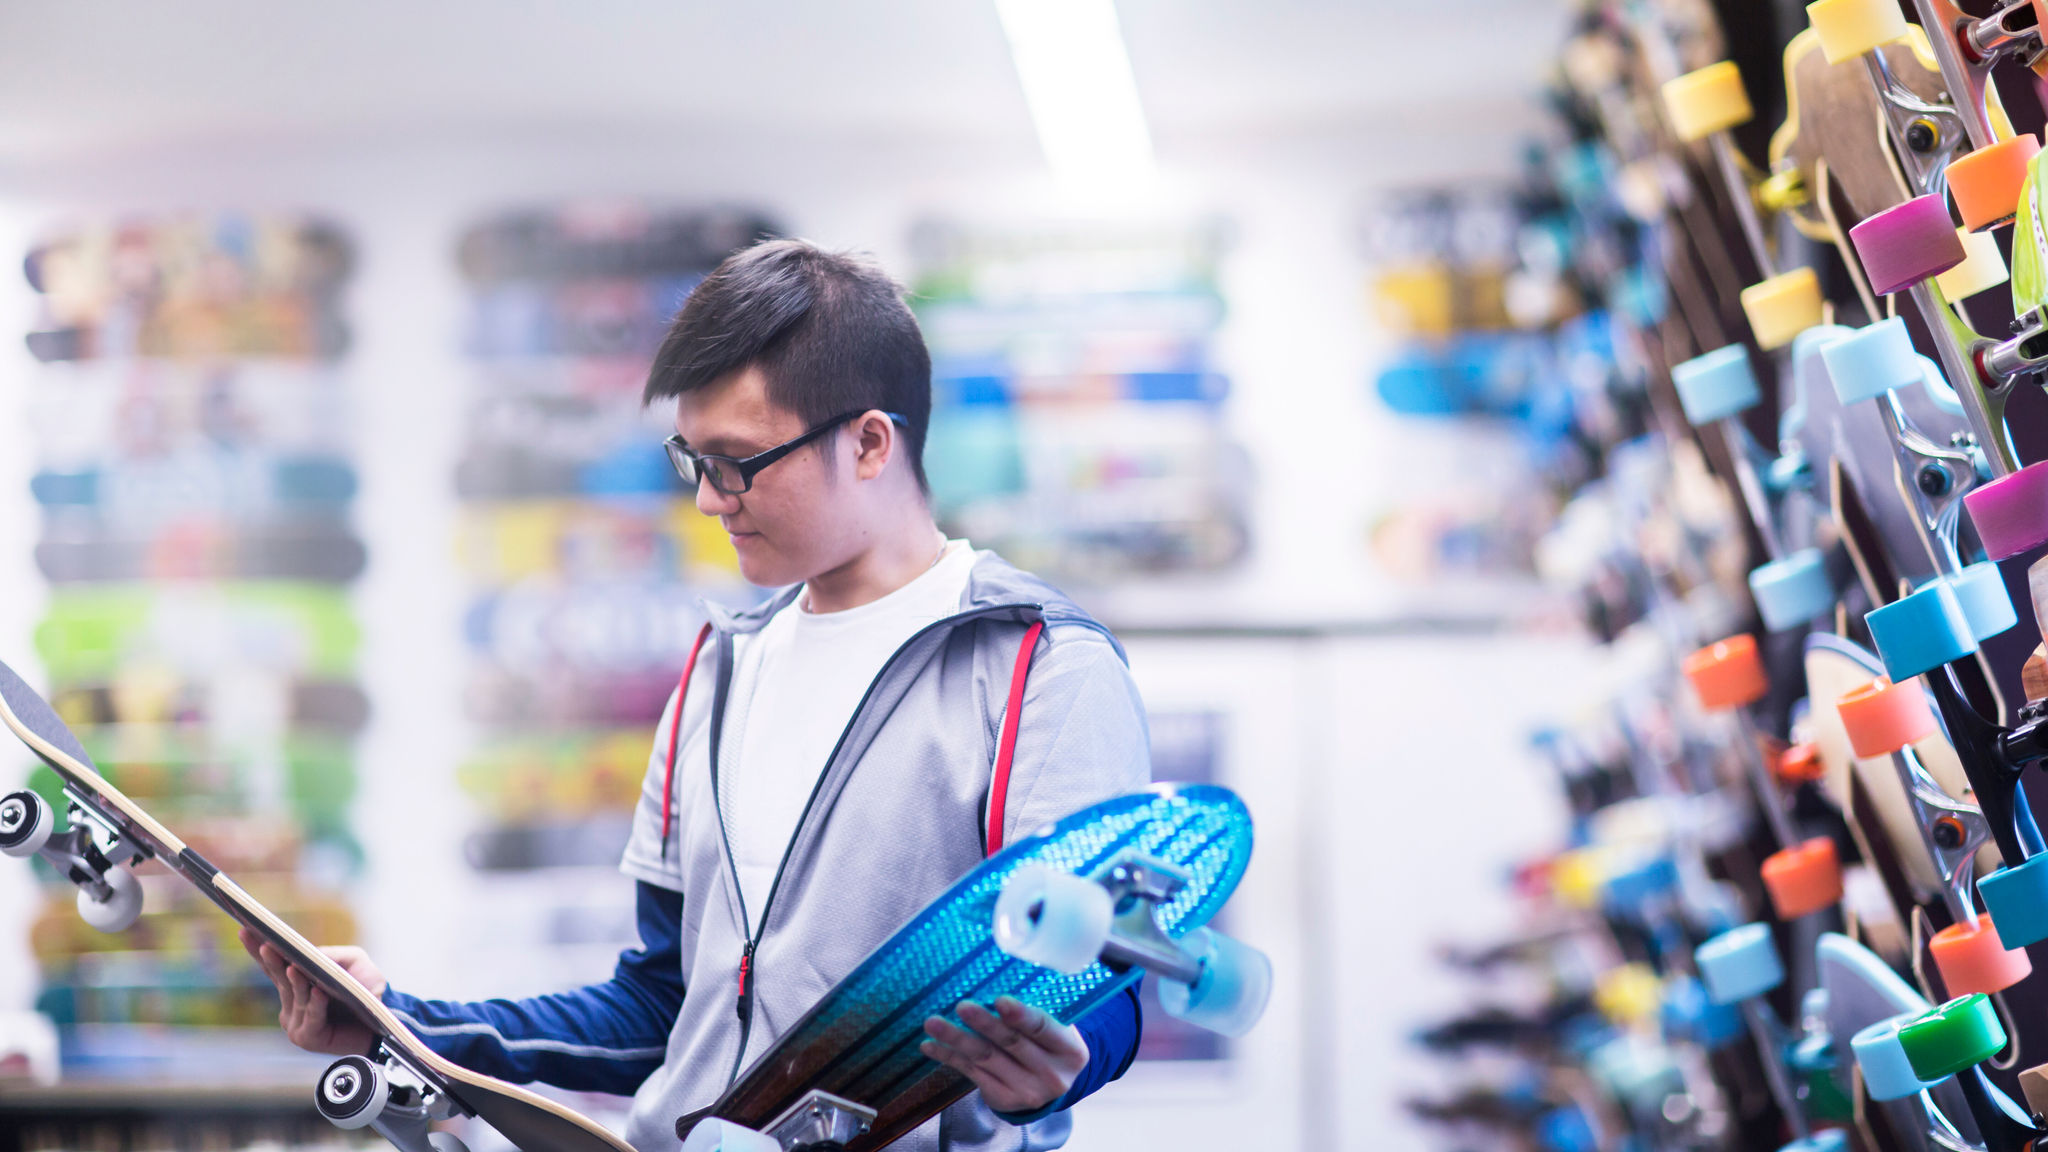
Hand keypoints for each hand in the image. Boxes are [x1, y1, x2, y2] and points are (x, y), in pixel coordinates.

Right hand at [239, 927, 387, 1055]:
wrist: (387, 1018)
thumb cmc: (367, 988)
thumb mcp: (353, 962)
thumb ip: (332, 955)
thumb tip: (309, 952)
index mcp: (296, 985)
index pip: (274, 966)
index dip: (259, 949)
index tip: (246, 930)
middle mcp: (291, 1004)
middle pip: (281, 979)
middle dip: (272, 961)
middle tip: (266, 945)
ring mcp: (296, 1023)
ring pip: (297, 998)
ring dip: (296, 983)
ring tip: (293, 967)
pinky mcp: (309, 1038)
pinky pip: (312, 1019)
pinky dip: (316, 1005)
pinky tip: (318, 993)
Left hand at [921, 997, 1087, 1115]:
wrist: (1049, 1083)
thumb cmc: (1049, 1041)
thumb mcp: (1055, 1027)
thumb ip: (1036, 1010)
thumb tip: (994, 977)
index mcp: (1070, 1051)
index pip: (1043, 1028)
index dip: (1021, 1015)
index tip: (1000, 1000)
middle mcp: (1052, 1075)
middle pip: (1011, 1044)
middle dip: (984, 1023)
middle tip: (961, 1005)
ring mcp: (1026, 1092)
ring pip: (985, 1059)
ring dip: (957, 1038)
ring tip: (933, 1022)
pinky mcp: (1002, 1100)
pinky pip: (971, 1073)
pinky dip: (949, 1057)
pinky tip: (930, 1045)